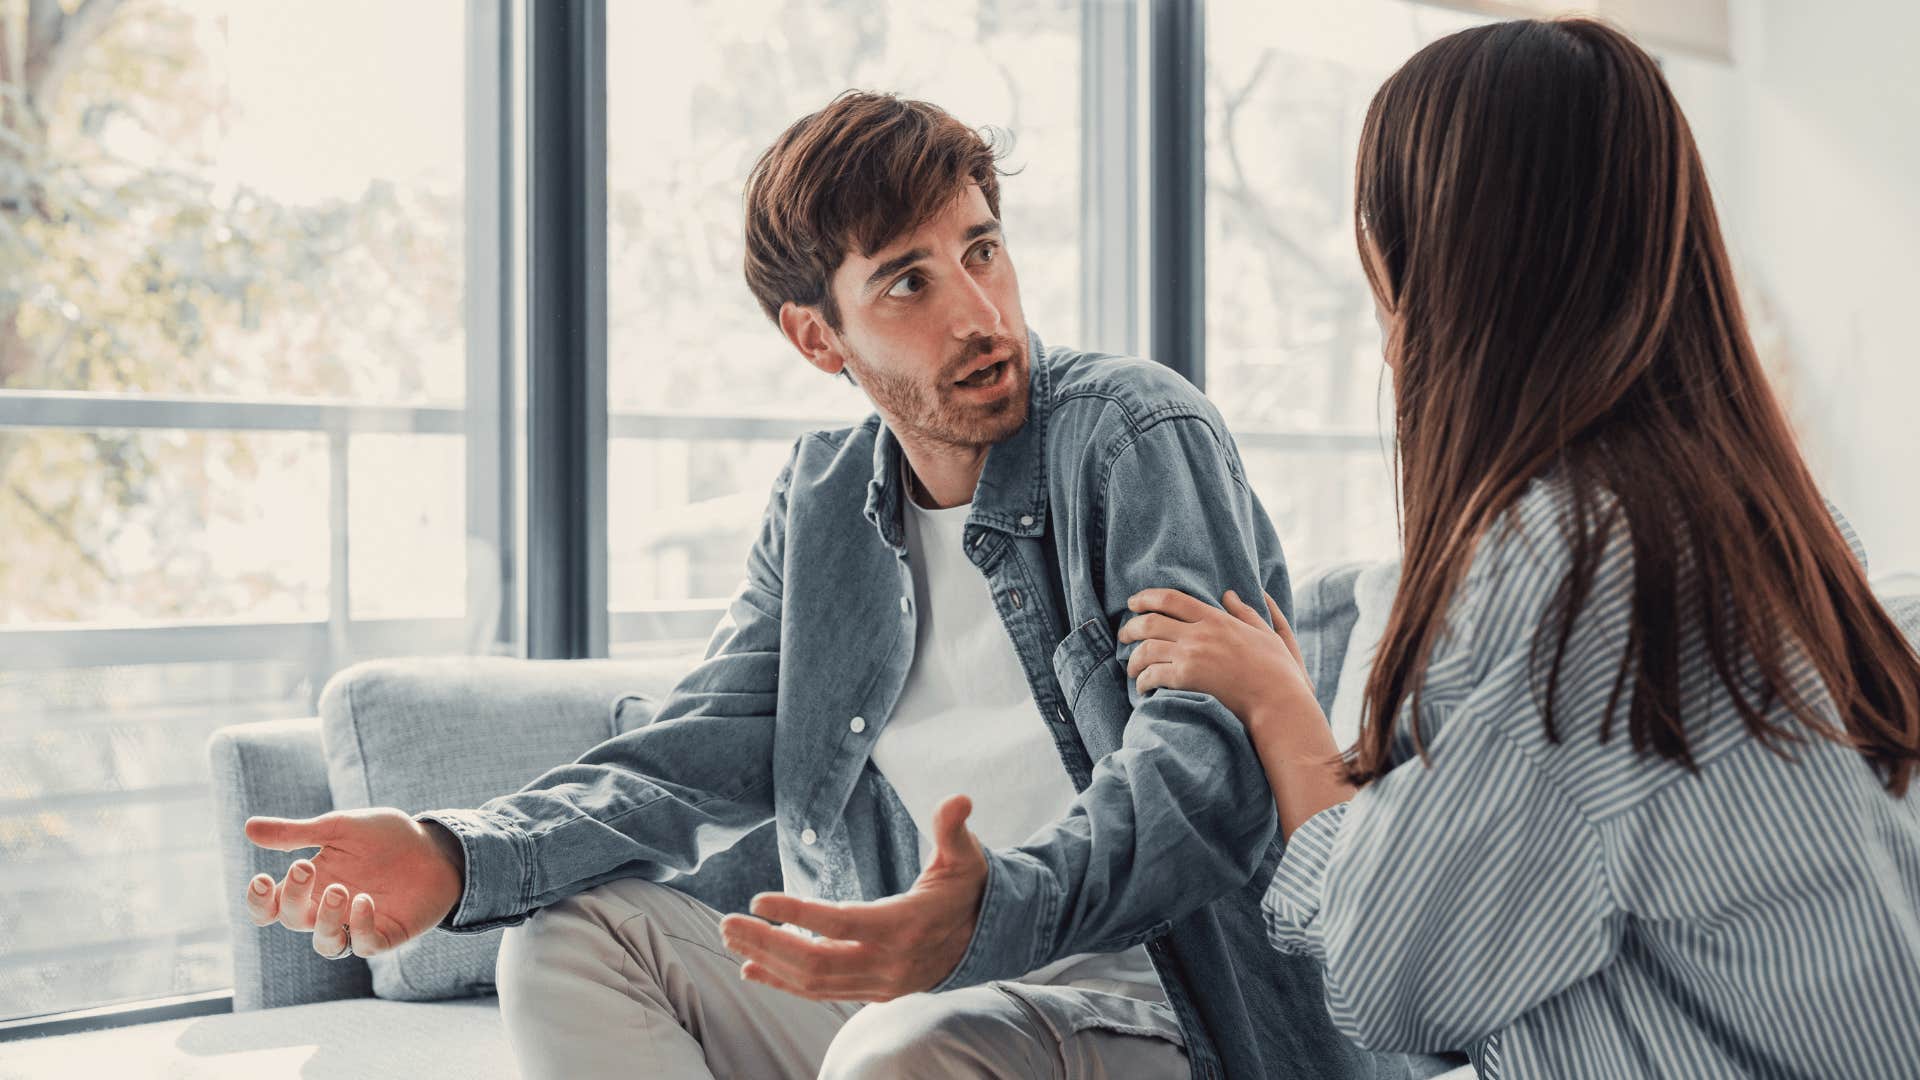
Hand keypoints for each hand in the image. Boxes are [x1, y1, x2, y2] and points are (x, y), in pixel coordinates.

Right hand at [243, 808, 465, 961]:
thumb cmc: (383, 837)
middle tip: (306, 867)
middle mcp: (327, 911)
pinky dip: (361, 926)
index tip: (263, 879)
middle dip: (294, 897)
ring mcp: (356, 925)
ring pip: (325, 943)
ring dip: (326, 921)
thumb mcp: (339, 827)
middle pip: (293, 921)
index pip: (271, 908)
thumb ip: (296, 832)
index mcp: (310, 886)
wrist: (434, 845)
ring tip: (339, 890)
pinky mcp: (386, 935)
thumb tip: (248, 828)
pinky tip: (364, 901)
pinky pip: (365, 945)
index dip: (259, 902)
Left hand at [718, 794, 986, 1001]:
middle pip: (815, 961)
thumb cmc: (967, 889)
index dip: (797, 914)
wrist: (986, 938)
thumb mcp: (966, 856)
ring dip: (768, 961)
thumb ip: (954, 829)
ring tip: (731, 939)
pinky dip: (784, 983)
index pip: (840, 924)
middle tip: (726, 922)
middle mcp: (888, 962)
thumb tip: (957, 799)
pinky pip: (821, 992)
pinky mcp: (873, 992)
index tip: (757, 900)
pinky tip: (752, 969)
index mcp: (904, 925)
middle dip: (766, 943)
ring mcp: (879, 983)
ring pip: (813, 981)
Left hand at [1121, 588, 1353, 834]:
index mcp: (1216, 618)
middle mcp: (1199, 633)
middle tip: (1123, 635)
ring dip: (1133, 658)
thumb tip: (1230, 594)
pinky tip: (1143, 687)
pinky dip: (1143, 680)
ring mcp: (1191, 655)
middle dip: (1130, 628)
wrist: (1277, 701)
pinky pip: (1152, 674)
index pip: (1171, 598)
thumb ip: (1246, 612)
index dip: (1146, 598)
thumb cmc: (1277, 670)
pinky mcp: (1186, 679)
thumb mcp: (1266, 633)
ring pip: (1146, 649)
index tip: (1133, 603)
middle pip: (1150, 622)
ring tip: (1131, 667)